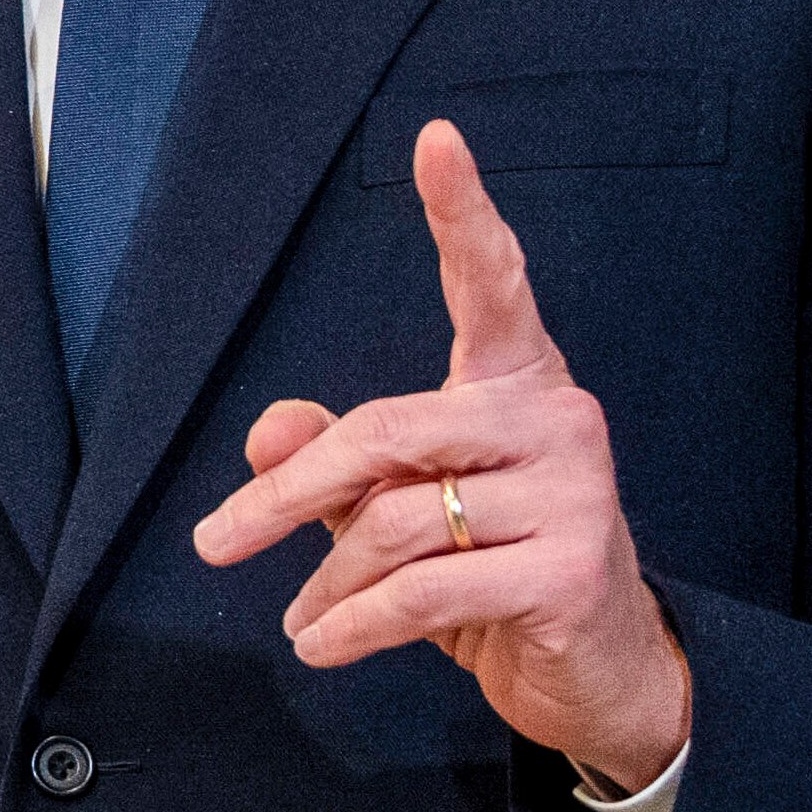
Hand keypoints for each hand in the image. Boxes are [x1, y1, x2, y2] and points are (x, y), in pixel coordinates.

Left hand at [191, 118, 693, 793]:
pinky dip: (354, 626)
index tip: (436, 138)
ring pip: (396, 524)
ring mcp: (576, 493)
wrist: (597, 672)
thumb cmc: (492, 570)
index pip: (492, 282)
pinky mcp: (572, 570)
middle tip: (214, 544)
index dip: (463, 211)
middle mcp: (558, 417)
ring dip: (328, 583)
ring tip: (303, 619)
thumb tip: (270, 432)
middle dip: (288, 496)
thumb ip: (336, 462)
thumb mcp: (403, 508)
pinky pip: (424, 593)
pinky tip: (323, 645)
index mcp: (517, 381)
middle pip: (386, 430)